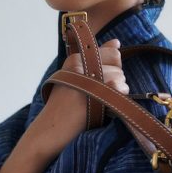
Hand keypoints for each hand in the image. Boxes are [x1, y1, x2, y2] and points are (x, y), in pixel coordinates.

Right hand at [33, 38, 128, 158]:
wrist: (49, 131)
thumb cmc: (63, 106)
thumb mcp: (76, 77)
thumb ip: (97, 58)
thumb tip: (117, 41)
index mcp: (76, 58)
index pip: (113, 53)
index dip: (113, 69)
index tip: (100, 81)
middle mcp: (81, 64)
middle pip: (119, 67)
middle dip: (116, 82)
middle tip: (99, 96)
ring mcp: (86, 79)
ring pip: (122, 79)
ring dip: (118, 93)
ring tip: (101, 103)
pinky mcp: (93, 95)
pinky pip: (120, 91)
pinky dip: (119, 100)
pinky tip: (107, 108)